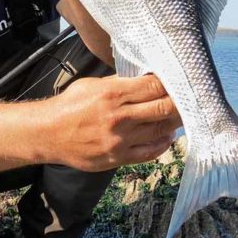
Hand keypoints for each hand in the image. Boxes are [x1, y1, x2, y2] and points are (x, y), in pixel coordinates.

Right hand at [49, 74, 181, 171]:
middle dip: (180, 103)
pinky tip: (166, 135)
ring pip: (161, 131)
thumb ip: (119, 83)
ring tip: (179, 116)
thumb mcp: (92, 85)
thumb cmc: (69, 105)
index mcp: (112, 94)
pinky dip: (163, 143)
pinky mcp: (117, 158)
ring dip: (174, 123)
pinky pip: (150, 153)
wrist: (48, 134)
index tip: (180, 81)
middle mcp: (119, 118)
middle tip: (189, 99)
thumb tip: (146, 79)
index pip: (154, 86)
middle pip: (164, 109)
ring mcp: (120, 140)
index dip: (171, 83)